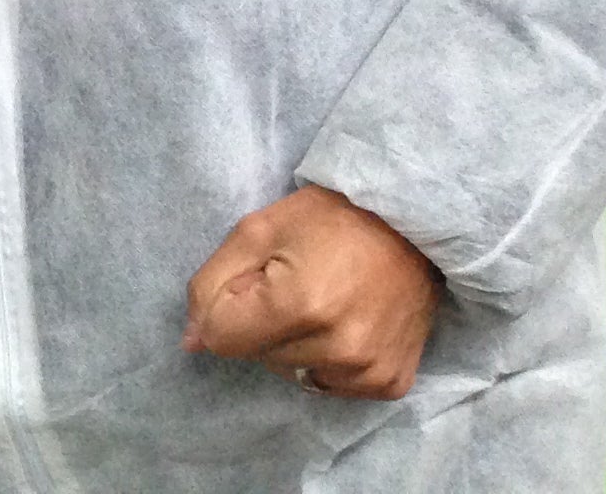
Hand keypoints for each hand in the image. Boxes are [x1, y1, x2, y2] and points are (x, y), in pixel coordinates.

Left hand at [183, 185, 439, 400]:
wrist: (413, 228)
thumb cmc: (330, 220)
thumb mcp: (256, 232)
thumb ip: (211, 286)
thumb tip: (192, 341)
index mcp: (300, 306)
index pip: (223, 338)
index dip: (228, 307)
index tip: (256, 281)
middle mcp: (338, 349)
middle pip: (257, 356)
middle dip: (260, 324)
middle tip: (295, 284)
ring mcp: (368, 372)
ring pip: (291, 372)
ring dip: (292, 345)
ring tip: (323, 303)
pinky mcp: (390, 384)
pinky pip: (331, 384)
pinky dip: (327, 360)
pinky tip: (345, 324)